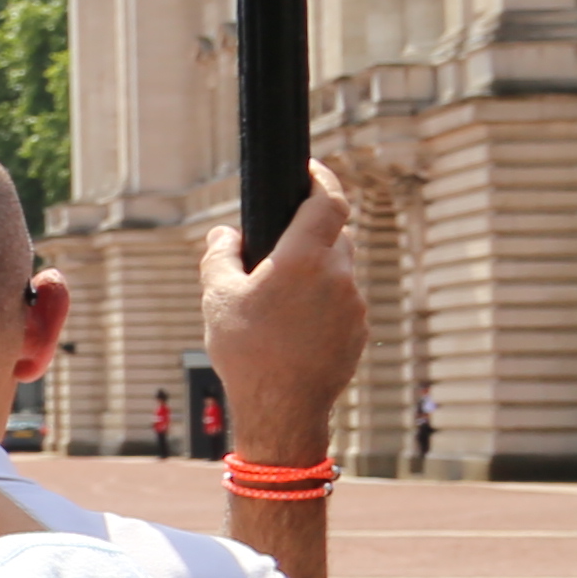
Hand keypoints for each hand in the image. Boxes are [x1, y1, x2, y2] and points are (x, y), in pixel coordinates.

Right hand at [203, 161, 368, 459]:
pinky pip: (342, 301)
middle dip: (309, 233)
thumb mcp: (216, 297)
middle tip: (276, 249)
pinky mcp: (359, 329)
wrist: (283, 407)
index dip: (322, 178)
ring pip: (338, 269)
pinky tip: (293, 326)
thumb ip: (220, 255)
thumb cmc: (246, 351)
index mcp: (302, 259)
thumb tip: (226, 233)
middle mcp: (337, 275)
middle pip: (334, 235)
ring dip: (314, 271)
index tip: (310, 169)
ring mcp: (354, 304)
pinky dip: (322, 301)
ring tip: (278, 300)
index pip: (328, 201)